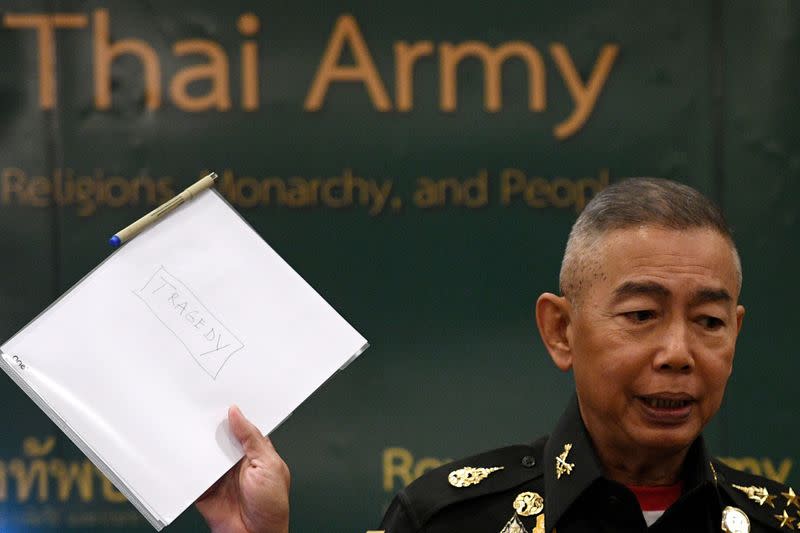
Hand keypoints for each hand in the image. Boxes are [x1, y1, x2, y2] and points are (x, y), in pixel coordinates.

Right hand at [196, 406, 289, 532]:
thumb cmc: (271, 507)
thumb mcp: (268, 465)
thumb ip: (252, 439)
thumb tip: (238, 414)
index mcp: (256, 454)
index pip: (242, 428)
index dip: (233, 416)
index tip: (220, 402)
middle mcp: (236, 463)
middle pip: (220, 438)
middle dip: (211, 428)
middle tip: (199, 412)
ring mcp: (220, 475)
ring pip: (204, 453)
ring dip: (196, 445)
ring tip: (187, 429)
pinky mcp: (204, 489)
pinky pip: (191, 474)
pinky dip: (185, 466)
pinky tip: (180, 454)